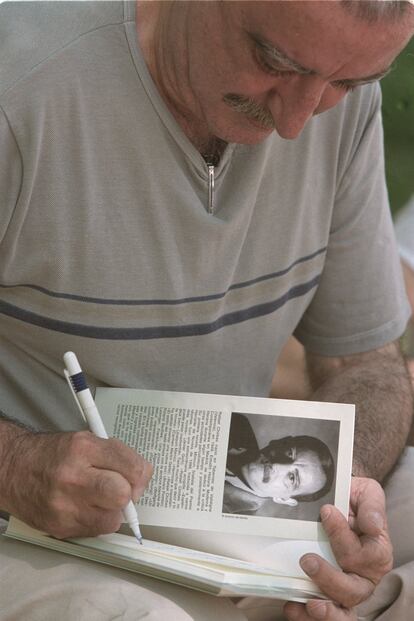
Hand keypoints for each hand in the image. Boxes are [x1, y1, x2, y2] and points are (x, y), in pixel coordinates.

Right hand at [2, 429, 151, 537]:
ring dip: (112, 511)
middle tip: (120, 490)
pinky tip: (84, 507)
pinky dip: (96, 521)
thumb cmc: (52, 454)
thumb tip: (141, 476)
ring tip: (98, 499)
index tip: (137, 478)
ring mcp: (64, 505)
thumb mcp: (86, 440)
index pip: (131, 467)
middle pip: (122, 496)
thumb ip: (116, 455)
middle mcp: (73, 477)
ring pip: (112, 520)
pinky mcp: (59, 527)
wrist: (13, 469)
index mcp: (84, 449)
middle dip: (127, 494)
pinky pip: (95, 532)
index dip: (140, 475)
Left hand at [284, 477, 392, 619]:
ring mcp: (345, 588)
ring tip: (307, 601)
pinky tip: (292, 607)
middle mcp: (363, 576)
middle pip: (353, 590)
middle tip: (307, 560)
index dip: (344, 536)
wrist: (338, 502)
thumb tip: (372, 524)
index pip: (366, 555)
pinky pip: (321, 612)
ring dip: (324, 609)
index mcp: (377, 552)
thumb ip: (372, 506)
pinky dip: (306, 615)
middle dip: (330, 579)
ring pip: (341, 610)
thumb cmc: (352, 499)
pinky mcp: (326, 593)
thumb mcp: (367, 493)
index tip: (326, 512)